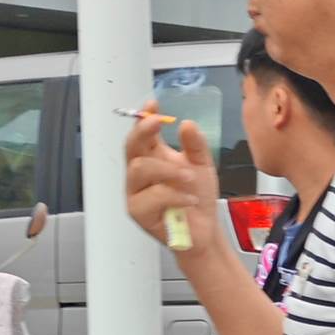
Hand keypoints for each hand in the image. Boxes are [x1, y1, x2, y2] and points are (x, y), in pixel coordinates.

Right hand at [125, 105, 220, 257]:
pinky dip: (174, 196)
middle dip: (143, 132)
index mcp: (153, 157)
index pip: (142, 134)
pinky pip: (151, 197)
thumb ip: (196, 145)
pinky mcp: (138, 212)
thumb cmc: (197, 198)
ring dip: (166, 169)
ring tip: (189, 177)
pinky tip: (190, 199)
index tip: (153, 103)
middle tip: (159, 123)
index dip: (144, 117)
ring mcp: (136, 192)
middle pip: (130, 147)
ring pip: (139, 169)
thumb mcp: (202, 166)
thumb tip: (187, 124)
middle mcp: (140, 173)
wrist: (203, 231)